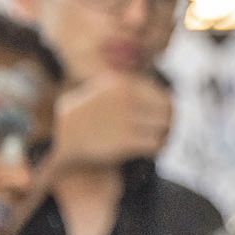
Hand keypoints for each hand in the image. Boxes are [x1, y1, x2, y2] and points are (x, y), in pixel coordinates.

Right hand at [53, 73, 173, 169]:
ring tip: (160, 141)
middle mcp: (125, 98)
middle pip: (168, 112)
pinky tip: (153, 151)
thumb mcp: (105, 91)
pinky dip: (159, 149)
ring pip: (166, 128)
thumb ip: (133, 90)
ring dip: (166, 136)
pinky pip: (157, 144)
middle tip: (166, 132)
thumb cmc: (88, 116)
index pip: (163, 96)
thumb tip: (172, 100)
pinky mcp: (125, 141)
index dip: (168, 109)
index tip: (165, 119)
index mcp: (122, 83)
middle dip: (170, 123)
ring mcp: (125, 119)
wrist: (62, 138)